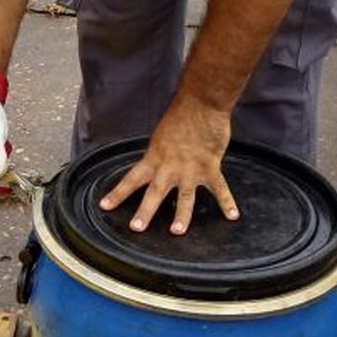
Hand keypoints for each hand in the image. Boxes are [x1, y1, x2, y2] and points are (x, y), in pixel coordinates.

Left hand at [99, 95, 238, 234]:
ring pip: (184, 197)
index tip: (105, 206)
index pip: (131, 179)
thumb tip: (157, 168)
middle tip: (136, 227)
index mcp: (155, 158)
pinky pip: (219, 188)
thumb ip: (160, 157)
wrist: (201, 104)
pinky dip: (227, 202)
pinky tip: (232, 215)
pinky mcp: (210, 167)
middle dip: (145, 211)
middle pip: (155, 192)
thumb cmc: (181, 117)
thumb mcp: (161, 138)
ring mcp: (190, 169)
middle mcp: (170, 167)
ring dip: (181, 215)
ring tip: (177, 231)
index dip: (118, 193)